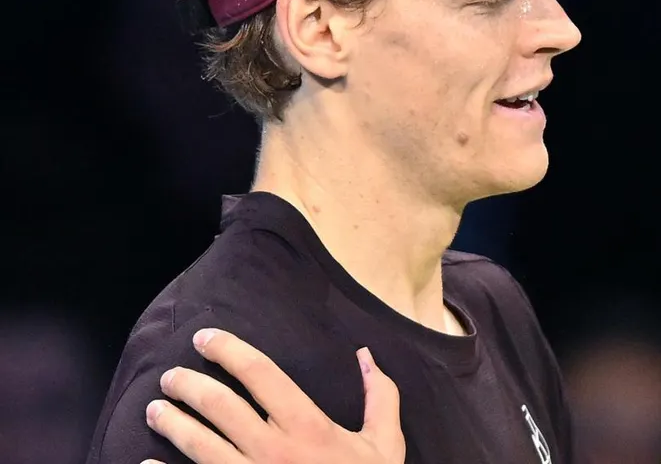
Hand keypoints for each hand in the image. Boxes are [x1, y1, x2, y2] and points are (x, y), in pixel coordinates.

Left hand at [143, 328, 405, 463]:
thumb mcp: (385, 445)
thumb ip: (380, 397)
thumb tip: (366, 355)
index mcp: (308, 427)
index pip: (260, 373)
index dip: (228, 349)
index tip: (205, 338)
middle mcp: (274, 449)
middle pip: (219, 404)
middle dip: (188, 384)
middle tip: (171, 376)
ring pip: (198, 444)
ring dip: (170, 422)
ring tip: (155, 409)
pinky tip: (146, 461)